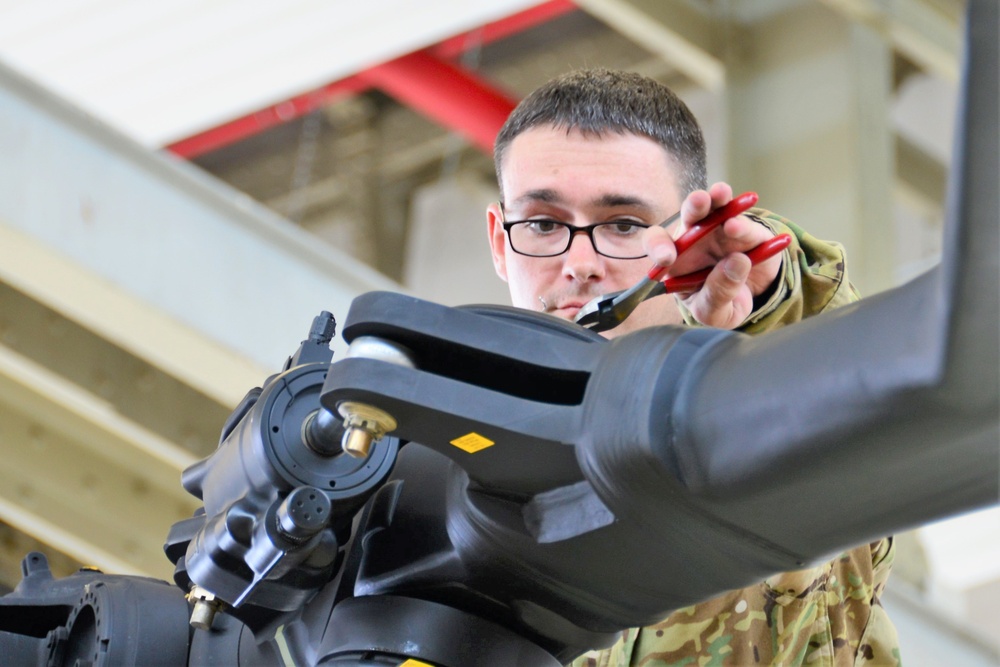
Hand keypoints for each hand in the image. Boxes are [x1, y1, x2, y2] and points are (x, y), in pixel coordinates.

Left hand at [642, 182, 781, 328]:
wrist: (754, 300)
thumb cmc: (722, 304)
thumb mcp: (715, 314)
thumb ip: (718, 295)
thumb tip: (735, 263)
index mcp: (677, 261)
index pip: (658, 245)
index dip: (658, 246)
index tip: (668, 258)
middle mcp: (696, 240)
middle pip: (689, 217)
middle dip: (693, 207)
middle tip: (698, 203)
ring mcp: (721, 231)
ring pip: (716, 208)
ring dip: (717, 198)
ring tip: (720, 194)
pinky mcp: (748, 231)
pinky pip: (746, 222)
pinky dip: (745, 221)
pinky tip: (742, 220)